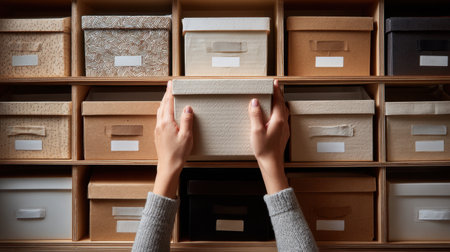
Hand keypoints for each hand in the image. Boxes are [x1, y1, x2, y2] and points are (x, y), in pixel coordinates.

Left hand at [153, 80, 193, 197]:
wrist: (168, 166)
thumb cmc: (178, 154)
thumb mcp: (187, 136)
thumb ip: (187, 120)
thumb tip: (187, 108)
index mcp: (167, 123)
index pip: (168, 103)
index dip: (170, 92)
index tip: (171, 84)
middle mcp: (160, 124)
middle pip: (162, 105)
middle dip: (166, 95)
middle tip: (170, 87)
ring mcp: (158, 130)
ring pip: (160, 112)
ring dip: (164, 103)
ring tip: (168, 98)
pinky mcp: (158, 135)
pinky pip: (160, 118)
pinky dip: (163, 111)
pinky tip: (166, 114)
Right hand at [248, 80, 289, 193]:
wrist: (272, 163)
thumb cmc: (264, 149)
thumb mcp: (256, 131)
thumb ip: (255, 115)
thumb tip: (255, 102)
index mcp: (278, 119)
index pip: (278, 100)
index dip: (276, 90)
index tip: (274, 82)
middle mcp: (283, 122)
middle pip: (282, 104)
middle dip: (278, 95)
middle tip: (274, 87)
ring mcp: (284, 128)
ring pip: (283, 111)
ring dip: (279, 103)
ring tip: (274, 98)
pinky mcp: (282, 133)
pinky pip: (282, 118)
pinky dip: (279, 111)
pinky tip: (274, 114)